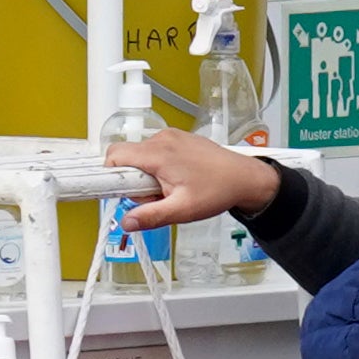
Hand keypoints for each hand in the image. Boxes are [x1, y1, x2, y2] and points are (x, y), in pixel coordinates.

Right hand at [103, 128, 278, 233]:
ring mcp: (172, 137)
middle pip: (127, 157)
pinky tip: (178, 179)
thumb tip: (127, 222)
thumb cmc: (220, 190)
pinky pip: (157, 152)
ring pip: (141, 156)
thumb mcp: (183, 209)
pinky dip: (160, 166)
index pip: (114, 156)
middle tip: (156, 195)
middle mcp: (162, 139)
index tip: (117, 190)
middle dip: (133, 180)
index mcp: (158, 153)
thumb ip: (152, 216)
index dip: (110, 175)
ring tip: (172, 188)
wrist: (248, 178)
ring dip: (148, 174)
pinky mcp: (179, 139)